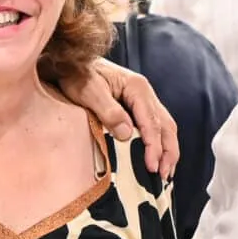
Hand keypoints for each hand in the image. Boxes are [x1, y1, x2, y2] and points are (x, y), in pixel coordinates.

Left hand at [62, 60, 180, 177]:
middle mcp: (144, 93)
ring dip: (167, 150)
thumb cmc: (76, 75)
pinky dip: (159, 144)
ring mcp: (142, 99)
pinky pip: (155, 127)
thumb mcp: (88, 91)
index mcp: (137, 87)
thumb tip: (127, 134)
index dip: (153, 146)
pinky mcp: (136, 107)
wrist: (70, 64)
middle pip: (165, 125)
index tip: (151, 166)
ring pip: (164, 127)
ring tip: (165, 173)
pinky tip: (157, 158)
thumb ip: (108, 111)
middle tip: (163, 175)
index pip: (151, 122)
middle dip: (167, 151)